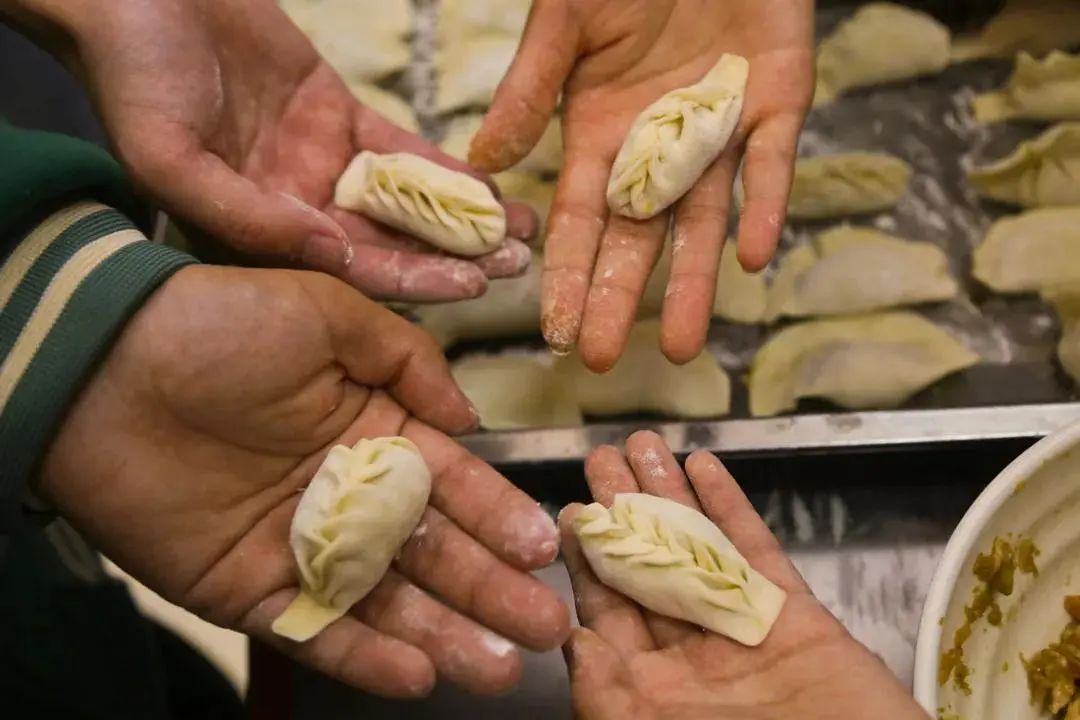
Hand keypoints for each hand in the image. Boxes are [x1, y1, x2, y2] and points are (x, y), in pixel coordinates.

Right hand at [6, 0, 535, 301]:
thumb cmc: (133, 77)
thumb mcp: (171, 157)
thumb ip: (246, 216)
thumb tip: (327, 253)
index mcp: (256, 234)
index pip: (346, 270)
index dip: (411, 279)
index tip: (471, 286)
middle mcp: (293, 209)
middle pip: (387, 243)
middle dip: (452, 258)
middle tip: (517, 266)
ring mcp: (317, 162)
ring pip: (402, 200)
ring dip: (460, 219)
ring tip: (521, 232)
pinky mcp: (333, 114)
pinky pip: (399, 149)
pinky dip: (442, 167)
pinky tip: (490, 186)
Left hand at [39, 266, 568, 696]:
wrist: (104, 368)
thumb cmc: (219, 326)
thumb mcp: (324, 313)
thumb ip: (406, 359)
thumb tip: (468, 419)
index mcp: (373, 429)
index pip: (454, 483)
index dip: (500, 516)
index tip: (546, 549)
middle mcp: (346, 494)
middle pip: (434, 552)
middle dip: (492, 589)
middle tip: (548, 627)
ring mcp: (299, 546)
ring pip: (387, 600)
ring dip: (446, 634)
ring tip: (500, 666)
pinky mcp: (248, 589)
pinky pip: (314, 628)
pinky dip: (365, 654)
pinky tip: (418, 674)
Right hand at [470, 0, 813, 368]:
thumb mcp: (564, 22)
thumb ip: (531, 88)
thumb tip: (485, 159)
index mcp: (602, 130)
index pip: (581, 218)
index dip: (568, 273)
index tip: (556, 332)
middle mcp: (658, 145)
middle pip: (636, 236)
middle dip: (618, 296)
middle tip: (603, 360)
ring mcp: (719, 131)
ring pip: (704, 220)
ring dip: (694, 281)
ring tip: (682, 346)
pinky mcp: (777, 105)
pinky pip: (771, 166)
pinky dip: (762, 207)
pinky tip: (750, 257)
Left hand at [559, 431, 928, 718]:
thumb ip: (608, 698)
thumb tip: (576, 640)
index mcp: (651, 692)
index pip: (608, 615)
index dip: (587, 561)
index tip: (569, 509)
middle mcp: (691, 658)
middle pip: (647, 570)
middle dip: (623, 512)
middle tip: (602, 457)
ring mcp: (743, 632)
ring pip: (697, 550)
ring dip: (670, 496)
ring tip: (646, 444)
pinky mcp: (796, 618)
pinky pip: (756, 554)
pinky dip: (731, 509)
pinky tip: (705, 466)